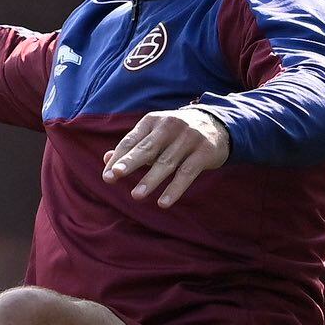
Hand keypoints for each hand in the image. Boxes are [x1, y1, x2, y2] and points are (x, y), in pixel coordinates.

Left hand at [103, 107, 230, 206]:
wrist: (217, 125)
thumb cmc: (175, 135)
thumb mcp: (154, 135)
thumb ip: (132, 147)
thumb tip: (106, 160)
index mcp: (152, 121)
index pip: (131, 141)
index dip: (118, 159)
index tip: (107, 176)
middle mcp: (169, 126)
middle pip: (147, 148)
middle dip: (130, 162)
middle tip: (114, 175)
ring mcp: (188, 138)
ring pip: (166, 162)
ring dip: (151, 179)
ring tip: (136, 195)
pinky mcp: (204, 152)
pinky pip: (187, 173)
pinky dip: (175, 189)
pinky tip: (163, 203)